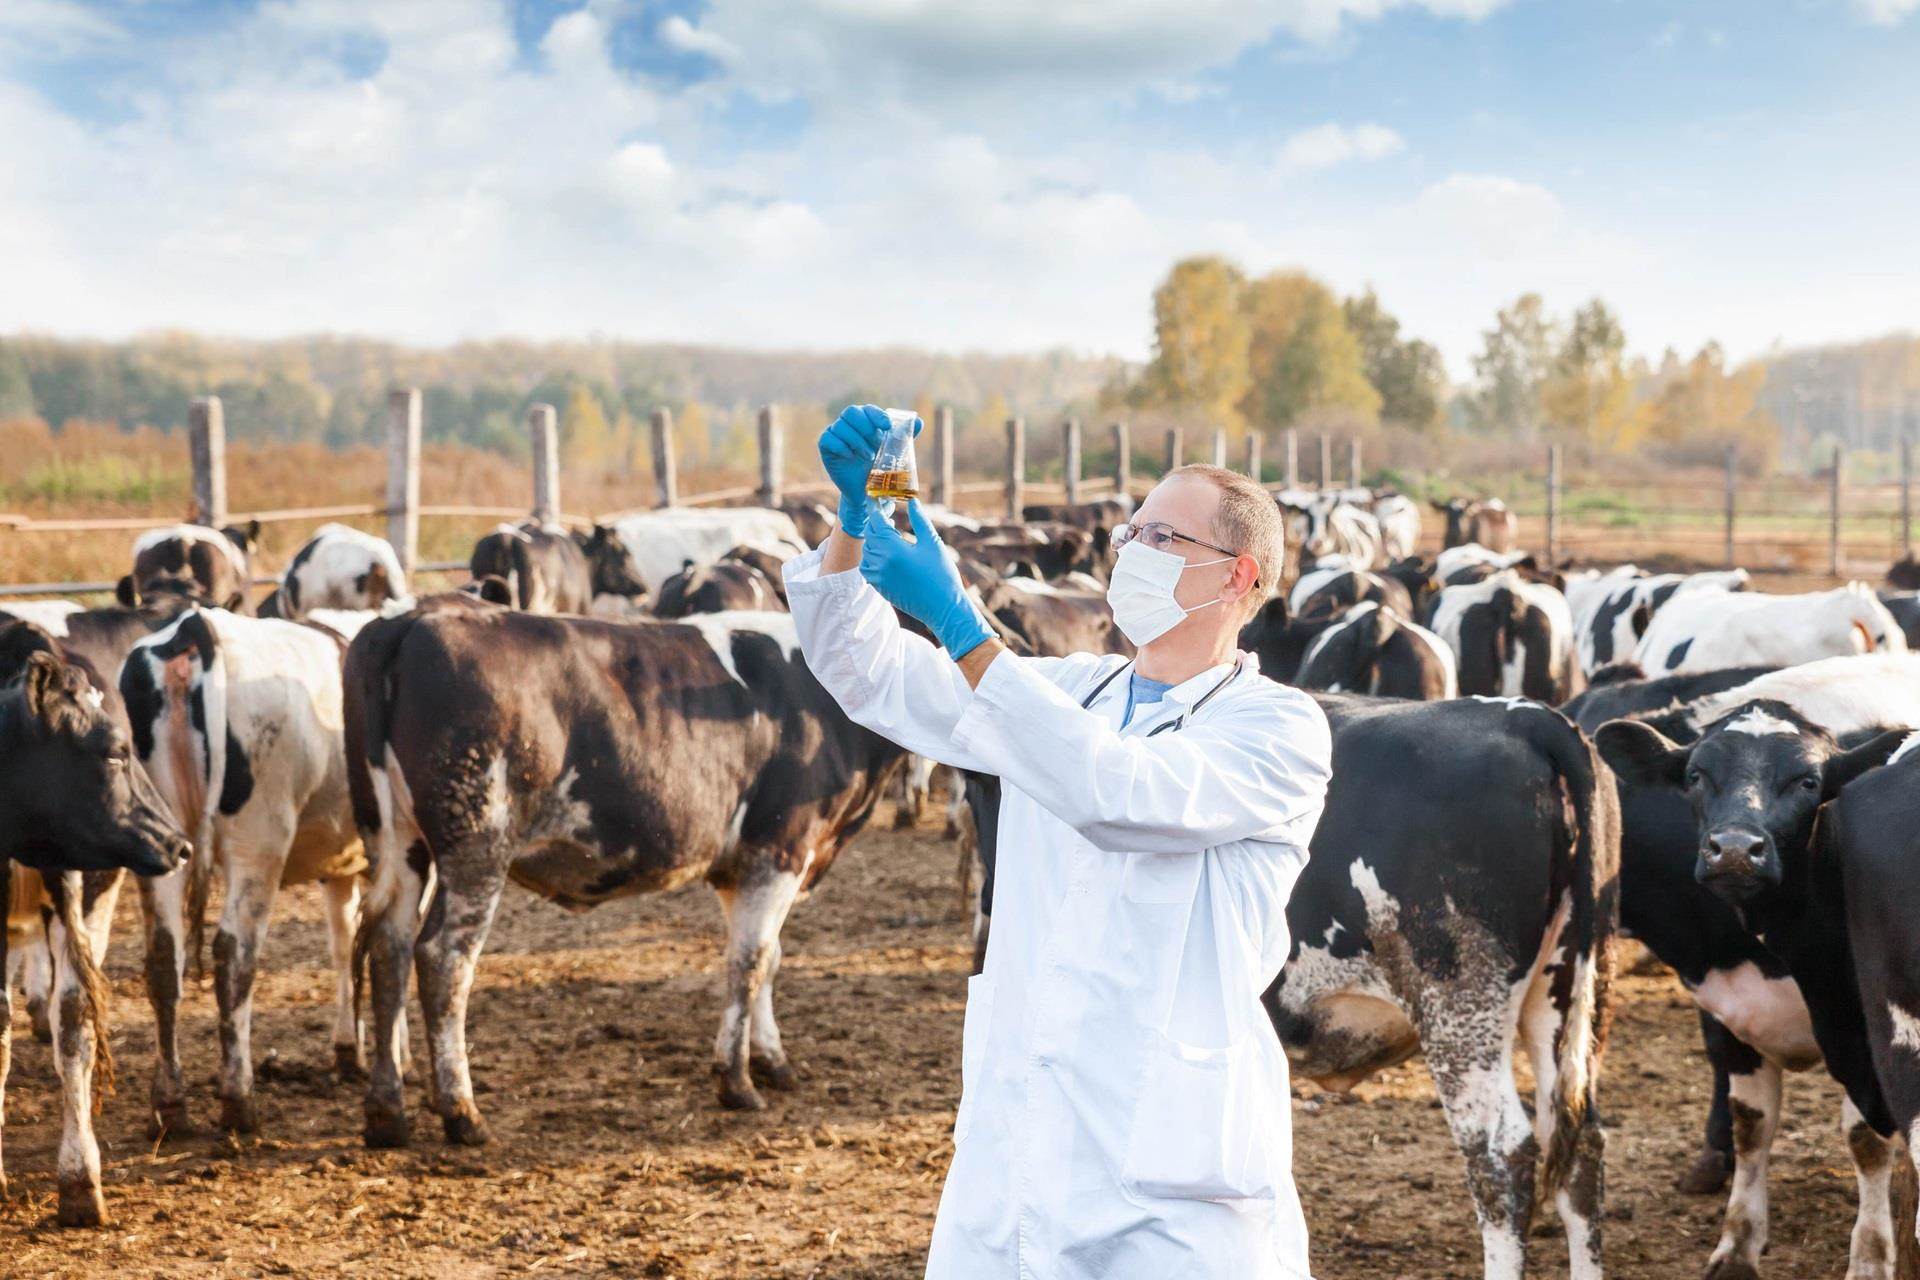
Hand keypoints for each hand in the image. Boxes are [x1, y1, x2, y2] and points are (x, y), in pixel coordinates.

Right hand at [819, 405, 916, 532]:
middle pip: (851, 412)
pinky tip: (850, 456)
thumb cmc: (880, 467)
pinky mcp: (825, 446)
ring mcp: (835, 433)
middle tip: (876, 444)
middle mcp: (849, 423)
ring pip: (840, 426)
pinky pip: (827, 439)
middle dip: (865, 427)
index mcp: (865, 420)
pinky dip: (840, 446)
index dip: (877, 415)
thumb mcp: (895, 452)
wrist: (866, 490)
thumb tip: (919, 421)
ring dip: (856, 441)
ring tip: (868, 457)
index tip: (887, 427)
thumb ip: (904, 436)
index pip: (868, 409)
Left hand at [861, 500, 992, 657]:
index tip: (876, 499)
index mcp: (893, 549)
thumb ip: (919, 520)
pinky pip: (868, 568)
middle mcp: (881, 562)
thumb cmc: (942, 574)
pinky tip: (885, 554)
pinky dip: (872, 557)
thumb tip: (912, 502)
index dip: (876, 508)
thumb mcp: (932, 543)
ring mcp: (878, 577)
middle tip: (887, 514)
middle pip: (870, 535)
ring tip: (887, 533)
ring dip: (874, 540)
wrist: (942, 608)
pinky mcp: (880, 588)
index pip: (876, 521)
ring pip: (867, 552)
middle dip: (877, 523)